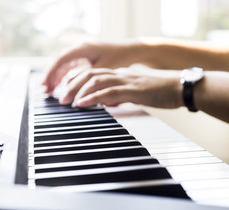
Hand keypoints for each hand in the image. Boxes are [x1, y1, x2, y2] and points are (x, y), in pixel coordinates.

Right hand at [42, 42, 139, 93]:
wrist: (129, 51)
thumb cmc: (118, 57)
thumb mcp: (102, 68)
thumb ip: (86, 77)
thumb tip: (70, 87)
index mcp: (82, 48)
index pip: (61, 60)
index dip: (51, 73)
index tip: (45, 84)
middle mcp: (79, 49)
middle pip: (60, 63)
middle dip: (51, 76)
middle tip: (45, 90)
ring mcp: (82, 53)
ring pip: (64, 66)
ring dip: (57, 77)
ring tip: (50, 91)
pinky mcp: (85, 58)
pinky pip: (71, 67)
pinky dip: (65, 76)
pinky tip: (61, 85)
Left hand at [60, 67, 182, 108]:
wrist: (180, 87)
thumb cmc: (161, 91)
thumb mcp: (136, 92)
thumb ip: (121, 96)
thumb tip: (108, 102)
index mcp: (121, 75)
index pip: (94, 74)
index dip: (77, 81)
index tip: (68, 91)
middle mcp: (121, 75)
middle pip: (90, 74)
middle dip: (72, 85)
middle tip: (61, 97)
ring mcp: (126, 81)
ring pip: (96, 81)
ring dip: (78, 91)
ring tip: (66, 102)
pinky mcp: (133, 90)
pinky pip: (108, 92)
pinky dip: (92, 98)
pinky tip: (81, 103)